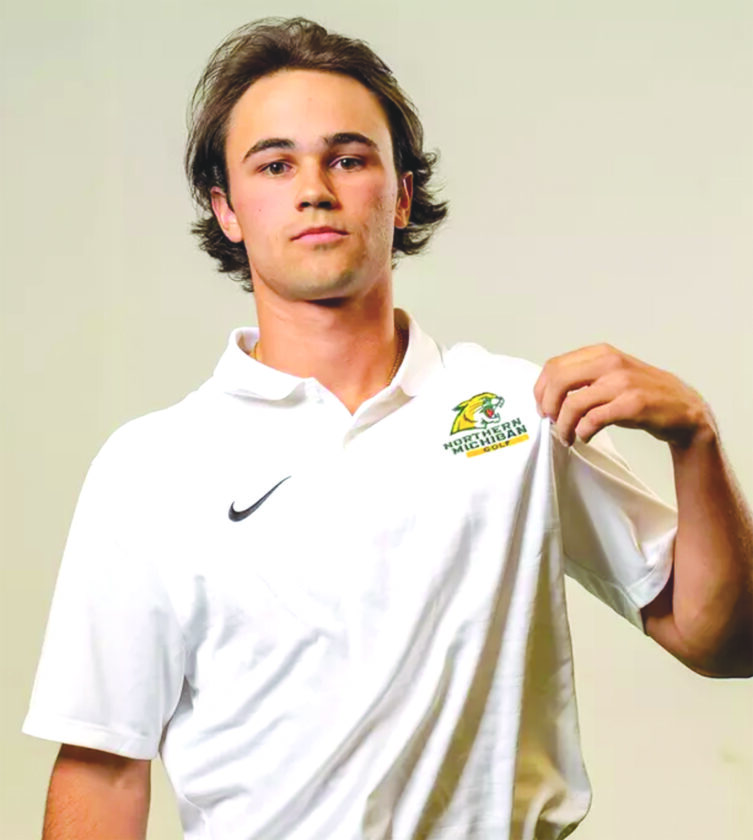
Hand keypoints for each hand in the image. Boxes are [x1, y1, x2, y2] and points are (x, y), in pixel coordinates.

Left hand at [533, 343, 715, 448]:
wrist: (684, 409)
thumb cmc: (641, 394)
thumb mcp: (610, 374)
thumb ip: (582, 376)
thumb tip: (546, 394)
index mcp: (600, 353)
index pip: (554, 366)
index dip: (541, 390)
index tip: (542, 407)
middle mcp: (610, 363)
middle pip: (558, 381)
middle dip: (548, 406)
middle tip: (551, 422)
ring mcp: (622, 383)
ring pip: (573, 404)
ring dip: (564, 426)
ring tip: (567, 437)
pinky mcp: (632, 405)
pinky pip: (593, 420)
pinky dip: (582, 432)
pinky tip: (584, 437)